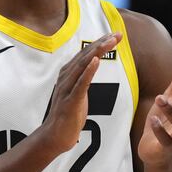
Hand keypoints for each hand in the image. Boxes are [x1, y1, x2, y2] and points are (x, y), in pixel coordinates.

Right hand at [42, 32, 120, 153]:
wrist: (54, 137)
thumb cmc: (67, 116)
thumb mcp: (77, 93)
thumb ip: (82, 80)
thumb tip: (91, 68)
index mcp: (68, 75)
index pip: (85, 54)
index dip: (99, 43)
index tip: (114, 35)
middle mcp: (66, 78)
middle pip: (85, 55)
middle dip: (102, 43)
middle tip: (117, 34)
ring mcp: (67, 89)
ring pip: (83, 65)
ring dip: (97, 52)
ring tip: (110, 41)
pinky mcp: (70, 101)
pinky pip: (81, 84)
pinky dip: (88, 71)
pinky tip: (96, 61)